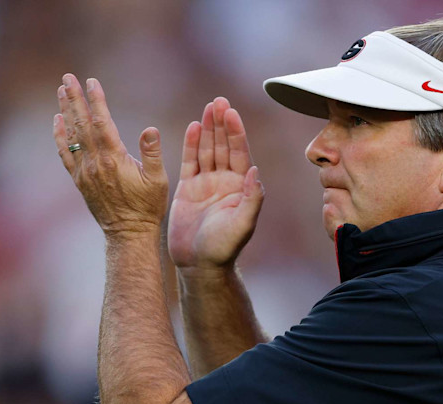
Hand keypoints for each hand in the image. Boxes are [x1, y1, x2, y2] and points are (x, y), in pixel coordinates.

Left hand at [53, 73, 167, 235]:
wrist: (128, 233)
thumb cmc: (147, 207)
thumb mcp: (158, 180)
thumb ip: (153, 153)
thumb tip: (150, 129)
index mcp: (114, 158)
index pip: (102, 122)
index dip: (96, 100)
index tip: (91, 81)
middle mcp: (95, 162)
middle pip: (82, 124)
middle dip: (74, 98)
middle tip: (67, 77)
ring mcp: (84, 172)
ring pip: (72, 135)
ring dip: (66, 111)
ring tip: (61, 90)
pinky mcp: (79, 180)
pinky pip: (65, 154)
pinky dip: (60, 136)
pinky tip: (57, 121)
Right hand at [167, 97, 262, 269]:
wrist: (199, 264)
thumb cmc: (223, 248)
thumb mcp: (242, 224)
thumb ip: (251, 198)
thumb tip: (254, 169)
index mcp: (240, 187)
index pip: (239, 154)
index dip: (236, 133)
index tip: (232, 113)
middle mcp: (225, 182)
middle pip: (224, 146)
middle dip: (222, 123)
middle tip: (219, 100)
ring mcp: (206, 183)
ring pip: (208, 149)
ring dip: (209, 128)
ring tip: (209, 106)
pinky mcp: (188, 189)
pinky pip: (190, 161)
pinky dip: (192, 144)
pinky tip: (194, 126)